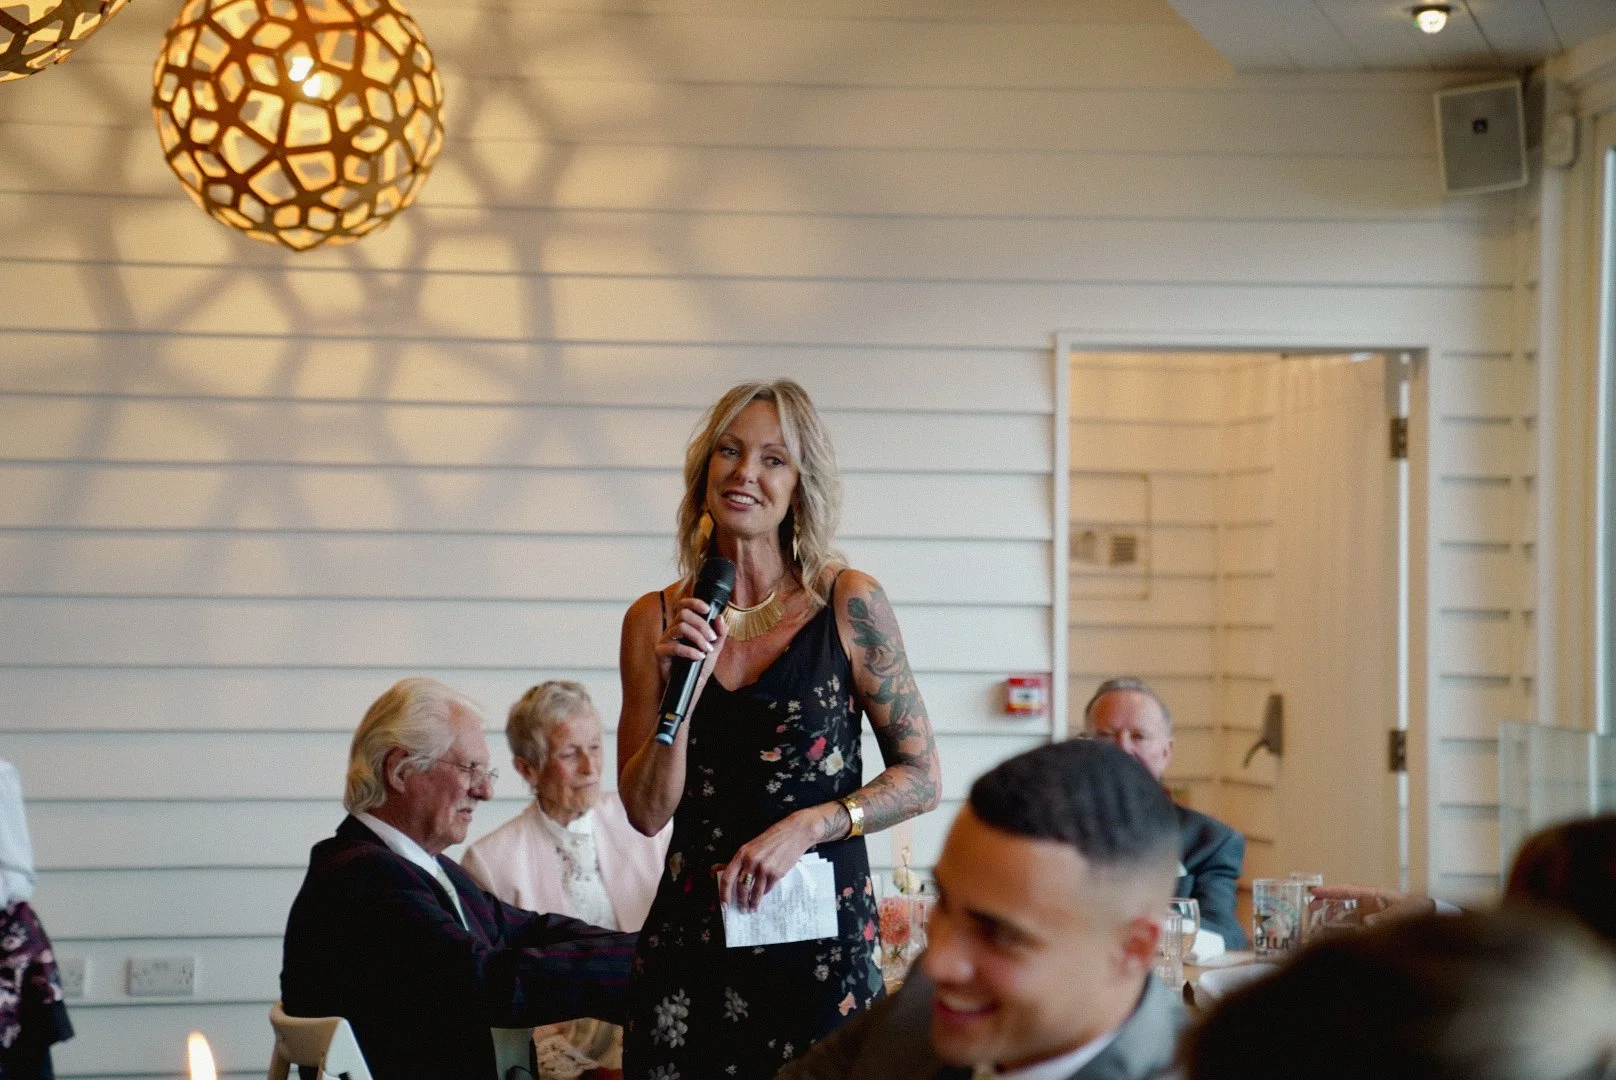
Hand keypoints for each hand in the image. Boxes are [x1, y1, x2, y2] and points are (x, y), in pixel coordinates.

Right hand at [654, 595, 728, 711]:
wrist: (691, 689)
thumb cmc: (699, 668)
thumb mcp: (714, 649)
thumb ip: (719, 634)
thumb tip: (720, 618)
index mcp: (684, 625)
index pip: (684, 606)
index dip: (694, 603)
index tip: (707, 609)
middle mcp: (673, 630)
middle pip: (684, 614)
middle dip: (702, 625)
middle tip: (712, 638)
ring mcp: (665, 640)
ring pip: (680, 627)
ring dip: (698, 638)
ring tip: (706, 650)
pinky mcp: (661, 653)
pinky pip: (675, 646)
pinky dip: (690, 651)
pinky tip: (698, 657)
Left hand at [719, 809, 823, 911]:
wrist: (795, 832)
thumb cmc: (774, 837)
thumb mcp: (753, 846)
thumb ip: (743, 861)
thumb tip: (734, 878)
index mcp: (742, 853)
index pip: (727, 877)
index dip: (724, 893)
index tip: (724, 904)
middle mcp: (751, 861)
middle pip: (741, 888)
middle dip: (741, 902)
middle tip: (742, 909)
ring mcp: (764, 868)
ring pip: (755, 892)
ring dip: (753, 903)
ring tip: (753, 909)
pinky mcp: (776, 873)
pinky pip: (768, 888)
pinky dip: (765, 893)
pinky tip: (764, 895)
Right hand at [1308, 884, 1434, 925]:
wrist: (1433, 918)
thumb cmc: (1419, 911)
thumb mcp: (1403, 913)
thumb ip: (1385, 918)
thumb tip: (1366, 924)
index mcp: (1374, 895)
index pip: (1347, 891)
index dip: (1330, 891)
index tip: (1313, 892)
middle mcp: (1369, 904)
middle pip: (1342, 902)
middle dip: (1326, 904)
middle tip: (1310, 908)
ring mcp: (1370, 915)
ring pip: (1346, 915)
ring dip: (1333, 919)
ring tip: (1318, 926)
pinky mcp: (1373, 927)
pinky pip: (1354, 927)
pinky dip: (1343, 931)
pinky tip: (1336, 939)